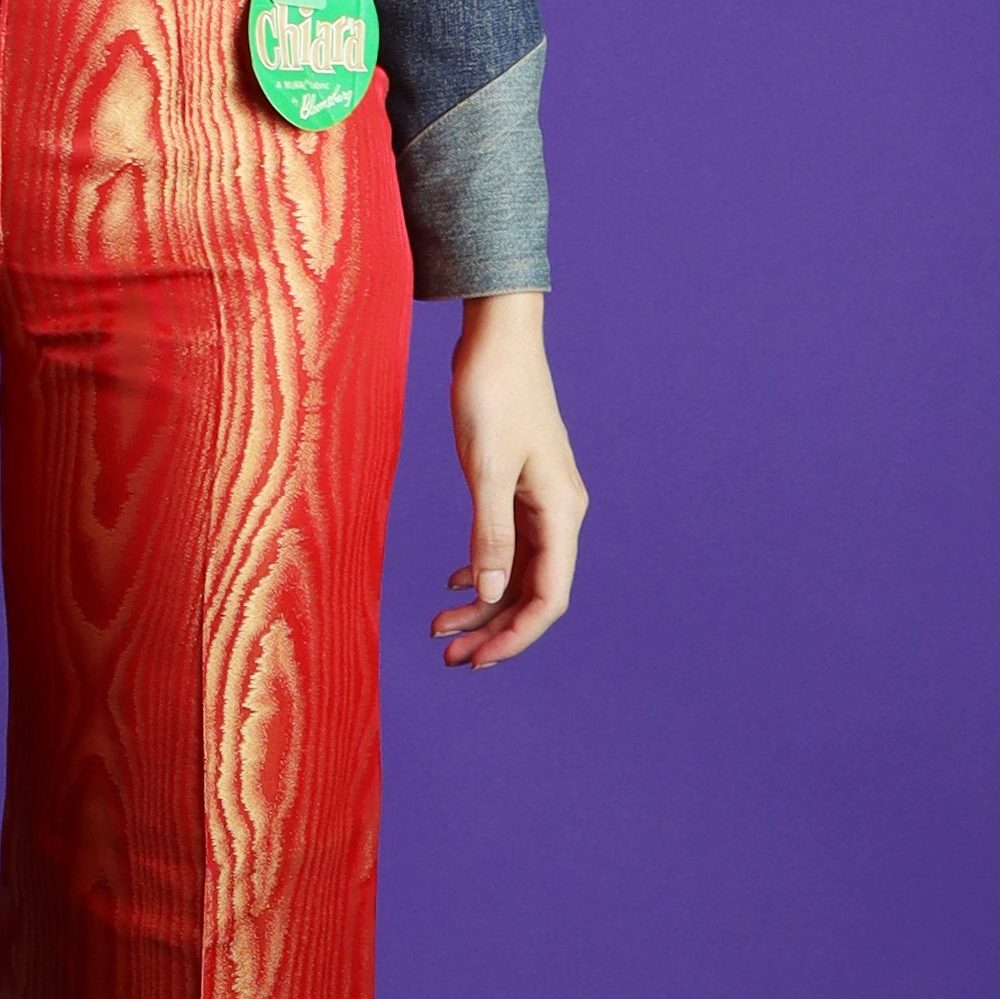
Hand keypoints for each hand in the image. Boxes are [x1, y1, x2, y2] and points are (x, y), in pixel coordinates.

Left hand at [432, 289, 585, 669]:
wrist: (497, 338)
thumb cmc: (493, 394)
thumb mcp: (486, 467)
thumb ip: (489, 533)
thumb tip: (489, 593)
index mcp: (561, 513)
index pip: (548, 598)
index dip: (515, 636)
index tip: (476, 661)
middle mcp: (558, 514)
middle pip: (532, 593)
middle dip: (493, 630)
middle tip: (448, 659)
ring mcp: (540, 502)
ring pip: (516, 573)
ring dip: (482, 605)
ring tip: (439, 629)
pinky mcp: (519, 488)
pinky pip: (506, 546)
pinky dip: (481, 569)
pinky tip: (453, 582)